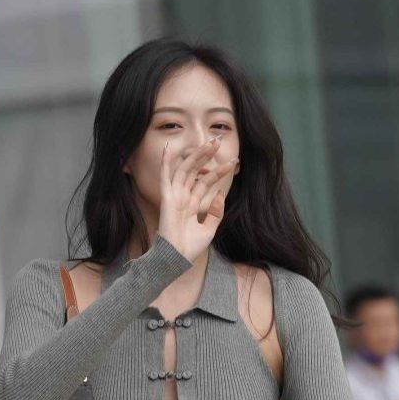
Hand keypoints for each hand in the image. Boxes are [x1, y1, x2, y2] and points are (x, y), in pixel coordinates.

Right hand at [155, 138, 237, 263]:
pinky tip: (168, 149)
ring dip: (196, 156)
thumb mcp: (209, 229)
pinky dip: (165, 163)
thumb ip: (215, 212)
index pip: (206, 182)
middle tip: (217, 141)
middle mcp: (183, 197)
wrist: (177, 258)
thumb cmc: (190, 247)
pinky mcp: (167, 198)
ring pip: (185, 170)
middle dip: (207, 156)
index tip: (232, 162)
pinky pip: (165, 177)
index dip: (218, 171)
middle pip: (196, 171)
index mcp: (192, 204)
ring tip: (210, 143)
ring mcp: (174, 197)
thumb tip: (219, 195)